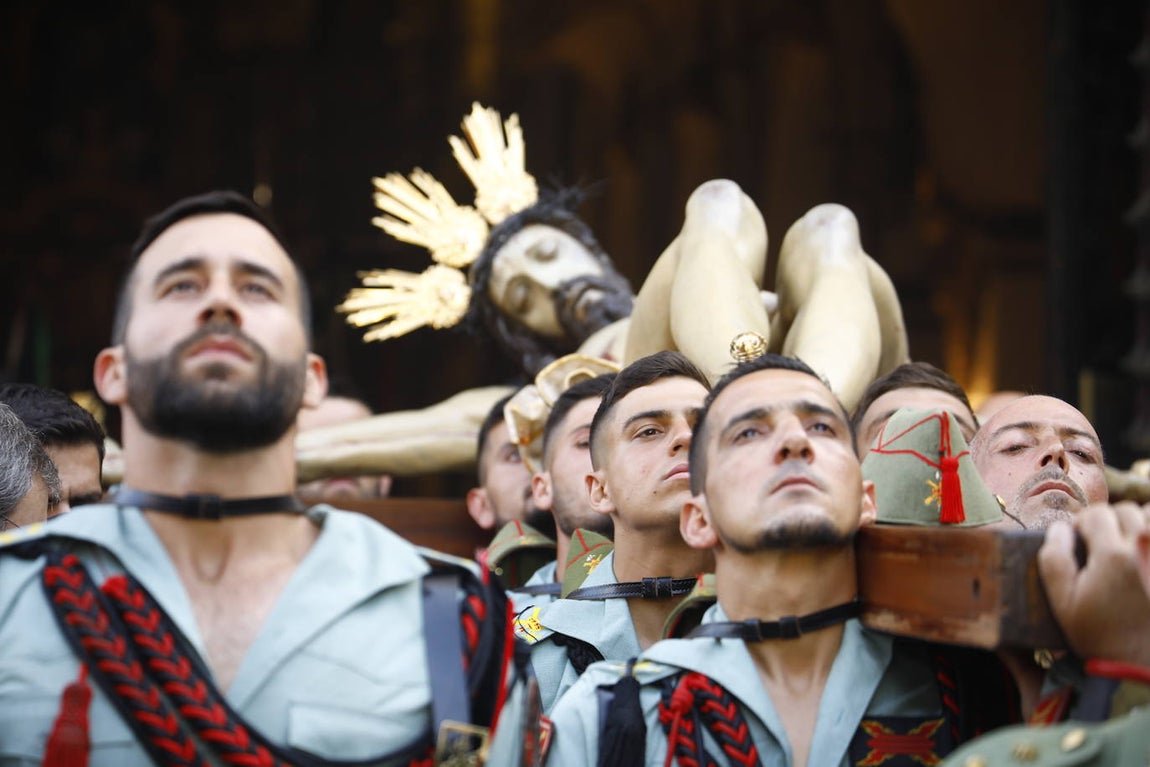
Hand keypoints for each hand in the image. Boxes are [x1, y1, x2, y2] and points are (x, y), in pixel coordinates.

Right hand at [1038, 502, 1149, 665]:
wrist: (1142, 667)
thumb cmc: (1100, 636)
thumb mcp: (1062, 603)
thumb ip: (1054, 560)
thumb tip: (1058, 528)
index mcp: (1112, 555)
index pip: (1096, 514)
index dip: (1082, 524)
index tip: (1078, 541)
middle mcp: (1145, 548)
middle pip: (1127, 511)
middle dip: (1110, 523)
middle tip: (1101, 545)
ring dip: (1139, 525)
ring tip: (1128, 546)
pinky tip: (1143, 554)